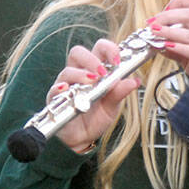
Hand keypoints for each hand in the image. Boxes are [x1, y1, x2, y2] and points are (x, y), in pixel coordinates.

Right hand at [49, 38, 139, 154]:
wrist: (83, 139)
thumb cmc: (96, 118)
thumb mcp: (112, 106)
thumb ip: (120, 92)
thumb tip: (135, 81)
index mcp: (95, 70)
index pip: (99, 49)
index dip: (108, 49)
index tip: (117, 61)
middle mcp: (79, 74)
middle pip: (78, 53)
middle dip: (91, 59)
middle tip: (103, 73)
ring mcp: (66, 85)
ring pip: (67, 71)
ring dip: (80, 74)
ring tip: (92, 82)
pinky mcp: (55, 99)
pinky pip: (54, 90)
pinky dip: (59, 88)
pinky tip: (66, 89)